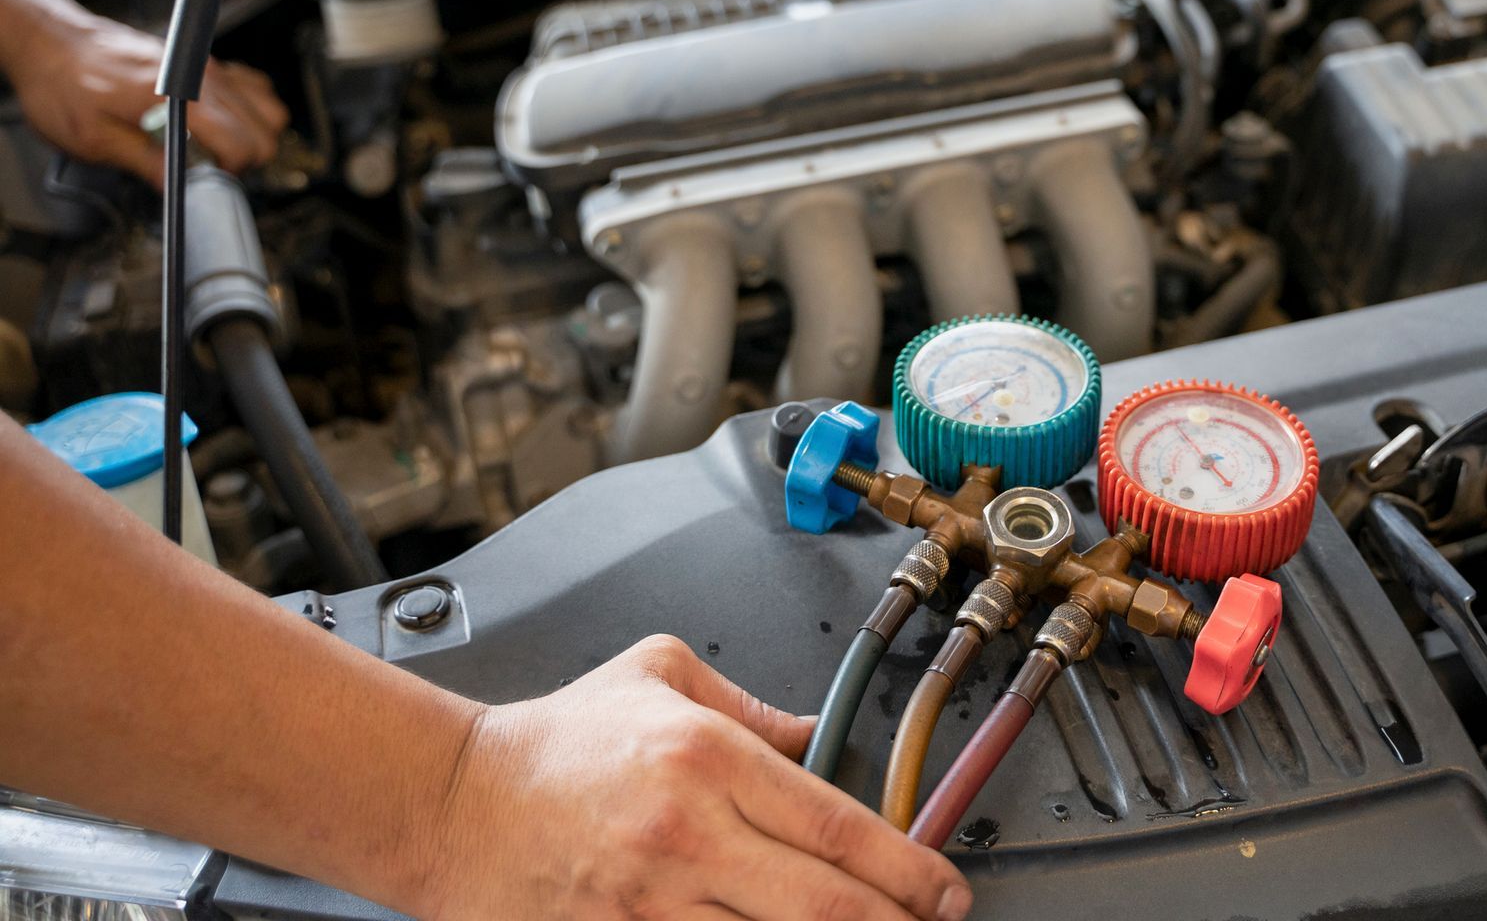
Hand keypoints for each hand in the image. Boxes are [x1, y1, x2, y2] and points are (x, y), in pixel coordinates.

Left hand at [7, 13, 287, 186]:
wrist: (51, 42)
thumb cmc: (63, 83)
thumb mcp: (93, 138)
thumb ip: (143, 164)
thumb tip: (179, 190)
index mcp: (177, 94)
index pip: (241, 141)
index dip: (230, 171)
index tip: (208, 180)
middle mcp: (200, 73)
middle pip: (266, 126)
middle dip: (247, 156)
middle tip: (214, 168)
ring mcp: (205, 64)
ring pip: (268, 106)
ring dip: (253, 134)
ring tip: (220, 148)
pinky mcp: (201, 61)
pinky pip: (252, 86)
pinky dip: (248, 110)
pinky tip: (220, 123)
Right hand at [425, 635, 973, 920]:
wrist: (454, 800)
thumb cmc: (559, 739)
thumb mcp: (663, 675)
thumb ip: (754, 707)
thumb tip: (821, 735)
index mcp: (706, 758)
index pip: (835, 826)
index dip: (907, 867)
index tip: (945, 889)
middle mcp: (685, 834)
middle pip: (822, 905)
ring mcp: (647, 903)